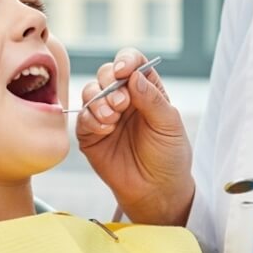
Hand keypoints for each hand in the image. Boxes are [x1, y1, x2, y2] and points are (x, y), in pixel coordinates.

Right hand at [75, 48, 194, 224]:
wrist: (156, 191)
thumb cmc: (168, 156)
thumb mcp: (170, 126)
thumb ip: (153, 99)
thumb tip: (134, 76)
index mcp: (146, 90)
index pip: (132, 62)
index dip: (126, 60)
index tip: (124, 71)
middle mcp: (123, 98)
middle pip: (106, 73)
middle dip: (110, 83)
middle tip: (122, 104)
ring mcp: (105, 115)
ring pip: (90, 91)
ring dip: (99, 101)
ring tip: (113, 119)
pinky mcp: (90, 134)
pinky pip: (82, 117)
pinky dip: (91, 119)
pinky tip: (106, 130)